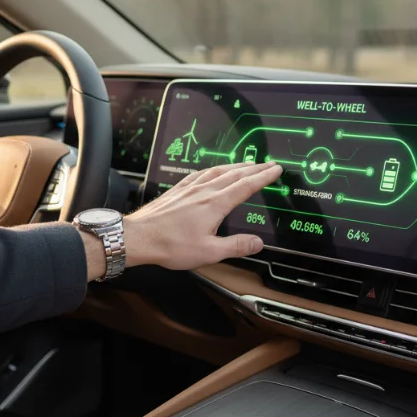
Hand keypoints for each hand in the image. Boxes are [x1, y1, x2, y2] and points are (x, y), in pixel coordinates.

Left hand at [124, 162, 282, 269]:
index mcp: (215, 204)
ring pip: (219, 171)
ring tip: (247, 164)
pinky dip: (214, 169)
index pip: (246, 186)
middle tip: (268, 164)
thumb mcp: (209, 252)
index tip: (276, 170)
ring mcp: (190, 188)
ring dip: (237, 166)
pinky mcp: (178, 190)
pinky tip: (214, 170)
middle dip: (255, 168)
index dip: (264, 177)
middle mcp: (204, 191)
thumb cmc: (170, 245)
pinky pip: (201, 173)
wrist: (140, 237)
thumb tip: (256, 244)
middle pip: (235, 174)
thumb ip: (236, 246)